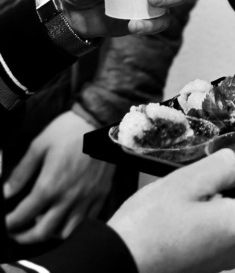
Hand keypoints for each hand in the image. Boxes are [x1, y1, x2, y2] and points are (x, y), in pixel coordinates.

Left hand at [4, 111, 113, 241]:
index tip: (5, 224)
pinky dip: (73, 226)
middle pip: (42, 233)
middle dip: (24, 237)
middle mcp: (68, 197)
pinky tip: (66, 218)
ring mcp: (86, 198)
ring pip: (66, 233)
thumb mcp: (40, 145)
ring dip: (50, 234)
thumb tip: (6, 192)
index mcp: (50, 185)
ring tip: (42, 226)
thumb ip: (22, 172)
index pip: (23, 215)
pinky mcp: (100, 195)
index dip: (9, 224)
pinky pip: (86, 222)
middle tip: (17, 233)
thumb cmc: (69, 130)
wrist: (101, 120)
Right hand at [108, 148, 234, 272]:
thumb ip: (224, 166)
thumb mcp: (189, 179)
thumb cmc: (149, 227)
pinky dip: (208, 219)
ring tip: (194, 190)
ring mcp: (218, 263)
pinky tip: (183, 209)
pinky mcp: (201, 266)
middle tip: (224, 171)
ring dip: (224, 205)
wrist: (115, 264)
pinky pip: (217, 237)